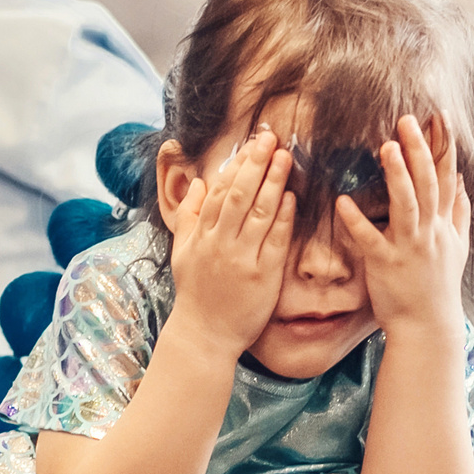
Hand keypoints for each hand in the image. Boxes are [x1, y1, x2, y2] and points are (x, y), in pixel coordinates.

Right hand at [167, 128, 294, 356]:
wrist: (204, 335)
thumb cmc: (194, 293)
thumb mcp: (182, 252)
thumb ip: (188, 216)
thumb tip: (196, 183)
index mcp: (201, 235)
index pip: (219, 191)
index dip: (236, 165)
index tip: (251, 144)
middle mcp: (220, 243)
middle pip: (239, 195)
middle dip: (256, 164)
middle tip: (271, 139)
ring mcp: (242, 259)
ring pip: (259, 213)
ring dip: (273, 183)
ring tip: (286, 158)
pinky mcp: (262, 276)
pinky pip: (275, 241)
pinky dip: (284, 218)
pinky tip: (291, 198)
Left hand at [334, 115, 468, 339]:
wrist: (428, 327)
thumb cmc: (438, 286)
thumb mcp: (457, 247)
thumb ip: (458, 212)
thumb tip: (461, 179)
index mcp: (443, 225)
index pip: (446, 177)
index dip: (444, 146)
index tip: (440, 116)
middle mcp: (430, 232)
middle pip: (428, 184)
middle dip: (419, 150)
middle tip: (406, 120)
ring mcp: (409, 248)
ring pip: (407, 206)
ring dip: (397, 176)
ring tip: (386, 147)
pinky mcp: (386, 265)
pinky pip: (370, 240)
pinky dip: (357, 221)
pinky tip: (342, 201)